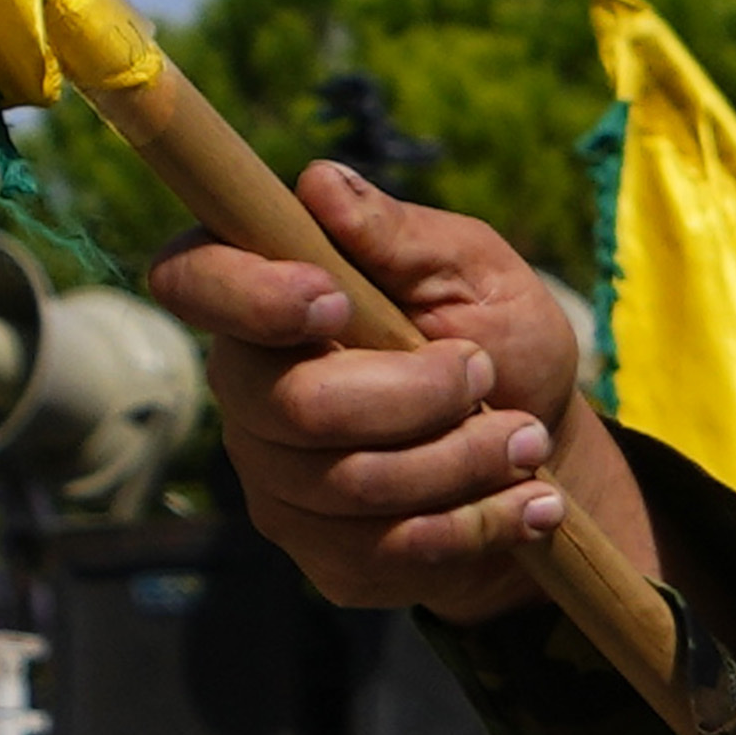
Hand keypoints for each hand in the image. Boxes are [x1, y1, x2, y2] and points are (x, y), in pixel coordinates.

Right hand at [153, 174, 621, 621]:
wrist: (542, 459)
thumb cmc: (501, 341)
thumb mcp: (475, 271)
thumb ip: (399, 234)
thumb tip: (319, 182)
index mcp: (271, 295)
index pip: (193, 280)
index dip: (246, 296)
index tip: (334, 304)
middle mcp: (250, 389)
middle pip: (293, 406)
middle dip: (417, 395)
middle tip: (485, 374)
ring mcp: (277, 479)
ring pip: (351, 485)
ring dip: (462, 460)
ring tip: (524, 439)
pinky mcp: (320, 552)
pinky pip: (386, 549)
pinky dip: (476, 521)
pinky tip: (527, 501)